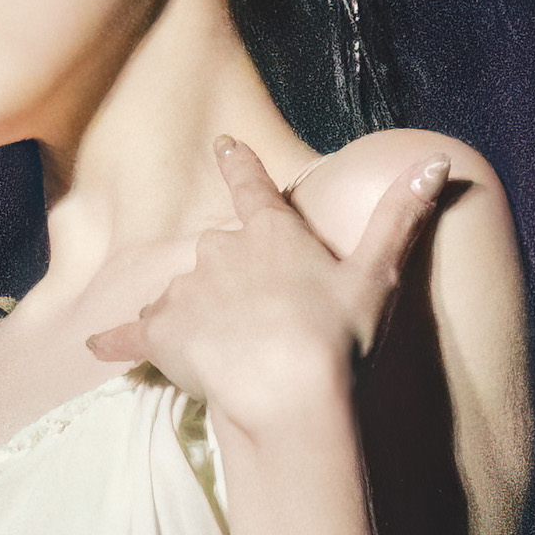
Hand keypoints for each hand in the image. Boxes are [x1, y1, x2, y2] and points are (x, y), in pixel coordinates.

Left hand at [85, 136, 451, 434]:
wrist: (288, 389)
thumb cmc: (338, 335)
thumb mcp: (377, 274)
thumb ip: (401, 216)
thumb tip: (440, 160)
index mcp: (272, 232)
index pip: (252, 186)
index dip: (238, 165)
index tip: (222, 145)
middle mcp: (221, 251)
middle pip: (217, 251)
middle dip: (229, 276)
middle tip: (256, 317)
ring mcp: (187, 291)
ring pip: (182, 293)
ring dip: (192, 312)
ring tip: (219, 349)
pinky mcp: (161, 333)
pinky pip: (132, 336)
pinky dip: (115, 341)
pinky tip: (93, 346)